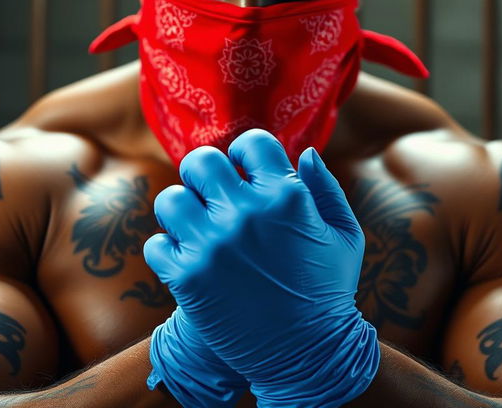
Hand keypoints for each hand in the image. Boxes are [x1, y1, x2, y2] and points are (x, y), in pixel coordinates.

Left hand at [144, 129, 379, 406]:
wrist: (310, 358)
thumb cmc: (328, 291)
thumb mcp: (345, 235)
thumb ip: (326, 188)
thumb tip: (307, 152)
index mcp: (286, 196)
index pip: (252, 142)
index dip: (246, 151)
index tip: (244, 166)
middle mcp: (246, 214)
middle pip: (201, 162)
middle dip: (205, 172)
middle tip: (210, 190)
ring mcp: (214, 246)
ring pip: (170, 200)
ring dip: (181, 209)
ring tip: (193, 224)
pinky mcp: (188, 280)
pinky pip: (156, 246)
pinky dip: (167, 252)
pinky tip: (186, 259)